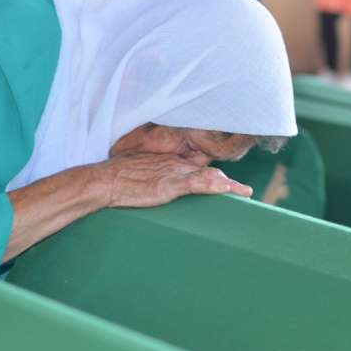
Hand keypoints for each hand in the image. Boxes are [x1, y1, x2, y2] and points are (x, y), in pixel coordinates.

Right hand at [96, 151, 252, 208]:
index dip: (216, 165)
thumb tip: (158, 181)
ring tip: (244, 192)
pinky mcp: (170, 184)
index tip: (229, 174)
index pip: (200, 158)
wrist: (106, 180)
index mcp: (171, 159)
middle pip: (209, 166)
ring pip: (208, 174)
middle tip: (244, 189)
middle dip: (227, 176)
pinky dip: (213, 185)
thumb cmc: (119, 176)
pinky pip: (197, 183)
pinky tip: (227, 188)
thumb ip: (155, 172)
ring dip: (228, 184)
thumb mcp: (141, 170)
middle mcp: (177, 162)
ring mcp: (175, 173)